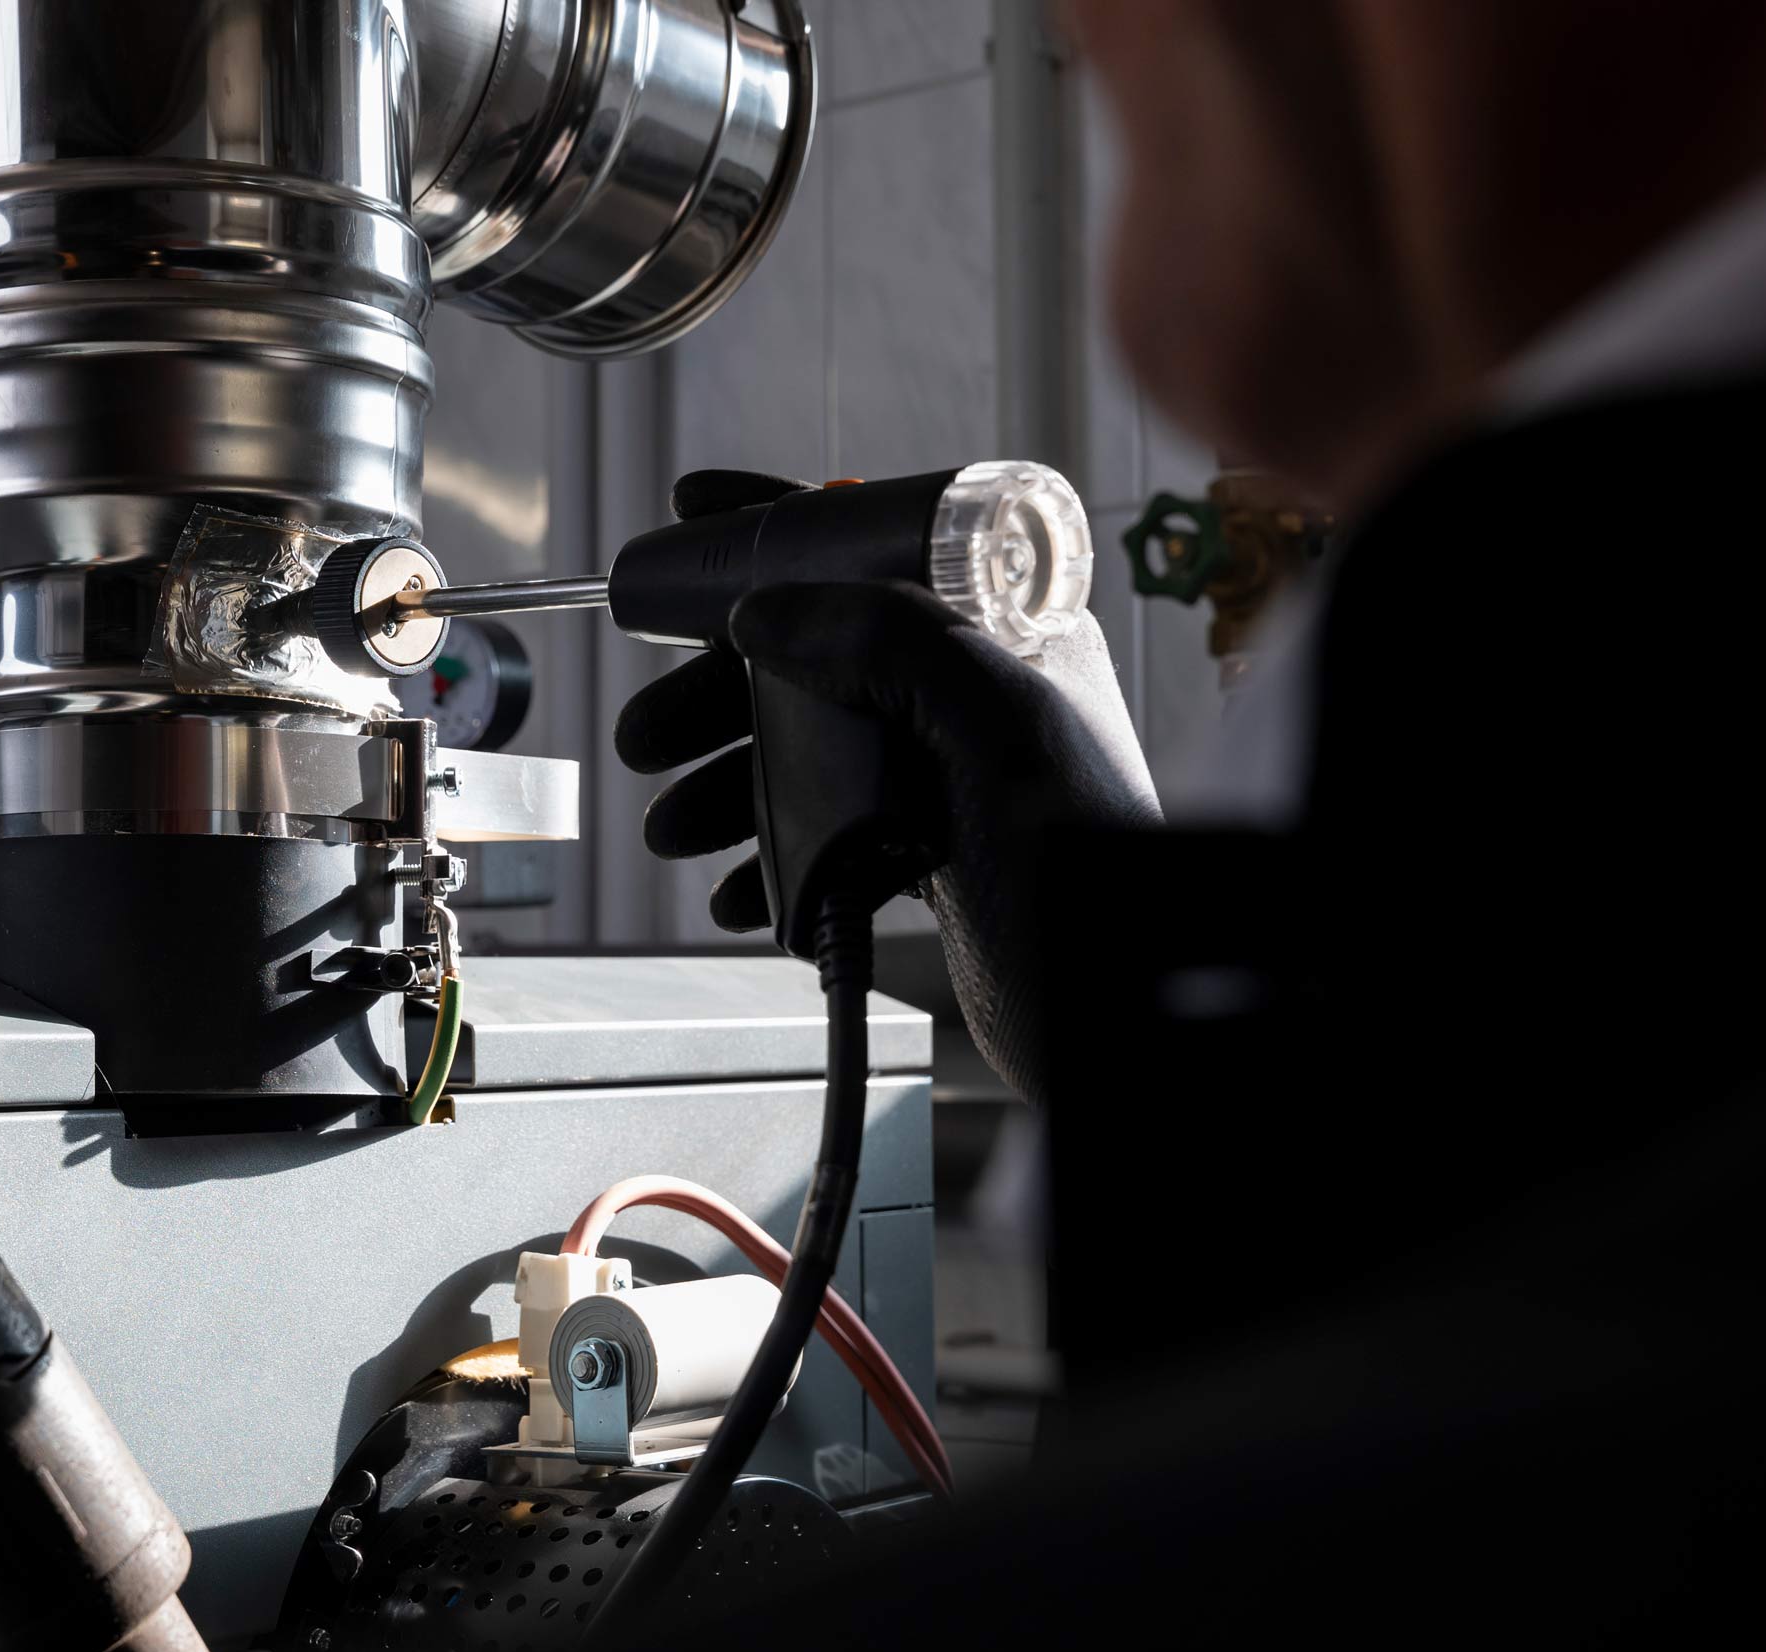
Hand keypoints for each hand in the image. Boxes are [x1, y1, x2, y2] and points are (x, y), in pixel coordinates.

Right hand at [614, 470, 1159, 1096]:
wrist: (1117, 1017)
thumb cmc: (1090, 871)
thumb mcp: (995, 728)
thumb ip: (889, 643)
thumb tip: (769, 611)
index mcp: (1006, 630)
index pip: (878, 544)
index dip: (781, 525)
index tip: (694, 519)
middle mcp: (974, 688)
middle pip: (815, 656)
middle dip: (718, 694)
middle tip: (649, 738)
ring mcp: (949, 769)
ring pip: (809, 748)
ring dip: (730, 785)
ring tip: (674, 831)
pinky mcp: (933, 848)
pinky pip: (828, 828)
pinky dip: (773, 855)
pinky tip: (741, 891)